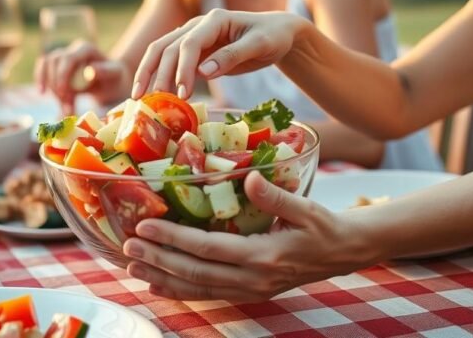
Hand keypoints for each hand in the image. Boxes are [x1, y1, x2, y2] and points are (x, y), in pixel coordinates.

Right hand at [34, 40, 124, 113]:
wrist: (113, 81)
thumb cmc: (115, 78)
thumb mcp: (115, 75)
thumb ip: (105, 72)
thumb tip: (89, 71)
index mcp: (86, 49)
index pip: (67, 58)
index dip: (62, 75)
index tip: (63, 94)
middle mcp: (73, 49)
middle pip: (54, 62)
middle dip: (57, 86)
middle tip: (66, 107)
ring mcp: (64, 56)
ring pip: (47, 66)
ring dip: (52, 88)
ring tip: (64, 107)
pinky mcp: (58, 66)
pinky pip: (44, 69)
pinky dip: (42, 81)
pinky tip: (43, 93)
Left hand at [122, 171, 376, 302]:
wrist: (345, 252)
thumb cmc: (325, 226)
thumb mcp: (306, 208)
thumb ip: (276, 196)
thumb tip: (250, 179)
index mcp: (263, 256)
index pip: (208, 249)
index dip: (174, 239)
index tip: (145, 227)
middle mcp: (252, 278)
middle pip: (195, 273)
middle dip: (158, 260)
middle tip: (127, 247)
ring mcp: (250, 289)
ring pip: (198, 288)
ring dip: (163, 278)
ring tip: (132, 266)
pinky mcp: (249, 291)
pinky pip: (208, 293)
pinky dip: (180, 290)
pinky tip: (158, 283)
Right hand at [132, 9, 309, 98]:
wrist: (277, 32)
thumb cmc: (272, 37)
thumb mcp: (259, 46)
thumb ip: (232, 56)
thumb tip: (203, 72)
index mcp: (214, 20)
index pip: (189, 43)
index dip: (182, 68)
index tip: (182, 93)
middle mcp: (198, 25)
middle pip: (167, 47)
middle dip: (159, 74)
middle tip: (155, 101)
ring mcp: (192, 36)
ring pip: (161, 52)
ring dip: (149, 73)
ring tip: (140, 98)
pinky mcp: (193, 50)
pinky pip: (170, 62)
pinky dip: (159, 76)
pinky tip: (153, 94)